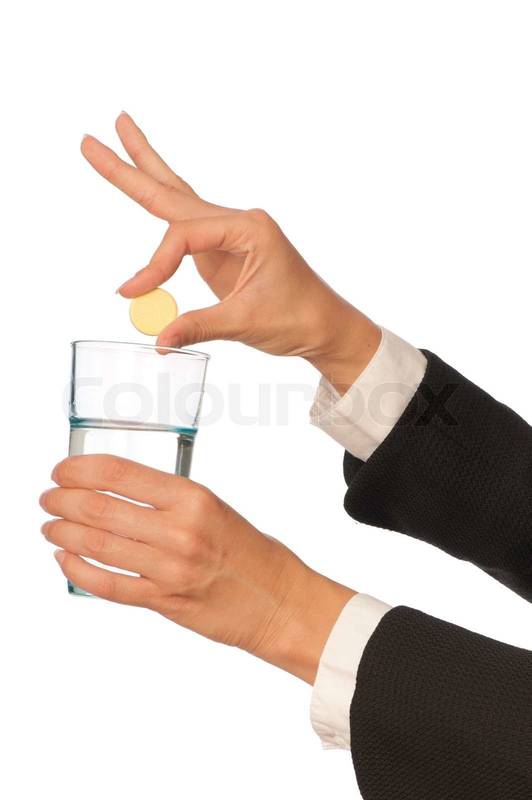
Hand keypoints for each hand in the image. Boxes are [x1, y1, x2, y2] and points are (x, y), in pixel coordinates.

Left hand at [40, 455, 354, 682]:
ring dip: (63, 534)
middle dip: (62, 500)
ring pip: (97, 546)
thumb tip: (112, 492)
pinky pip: (108, 586)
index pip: (120, 474)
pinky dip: (79, 571)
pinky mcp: (164, 601)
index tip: (61, 469)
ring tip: (49, 527)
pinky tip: (65, 561)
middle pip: (99, 509)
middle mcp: (178, 530)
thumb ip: (166, 500)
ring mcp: (169, 569)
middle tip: (48, 498)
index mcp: (192, 498)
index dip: (79, 469)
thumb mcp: (212, 508)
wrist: (277, 600)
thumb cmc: (247, 551)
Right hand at [81, 113, 380, 392]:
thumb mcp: (246, 323)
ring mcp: (228, 236)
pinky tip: (144, 179)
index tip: (134, 293)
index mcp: (248, 228)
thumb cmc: (299, 317)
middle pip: (173, 192)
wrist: (326, 327)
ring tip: (116, 134)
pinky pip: (182, 229)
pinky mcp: (221, 253)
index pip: (184, 237)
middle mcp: (237, 223)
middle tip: (94, 138)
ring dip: (145, 171)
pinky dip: (159, 205)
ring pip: (177, 200)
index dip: (155, 265)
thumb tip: (158, 340)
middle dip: (132, 166)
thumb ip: (198, 327)